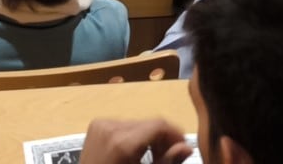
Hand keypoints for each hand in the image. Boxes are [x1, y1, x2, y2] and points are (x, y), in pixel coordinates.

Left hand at [80, 118, 194, 163]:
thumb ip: (167, 163)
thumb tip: (186, 147)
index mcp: (123, 142)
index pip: (159, 125)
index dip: (176, 135)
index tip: (182, 150)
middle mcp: (110, 127)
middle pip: (149, 123)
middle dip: (162, 140)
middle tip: (166, 159)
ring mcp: (101, 124)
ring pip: (138, 124)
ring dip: (149, 138)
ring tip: (150, 159)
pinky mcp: (96, 125)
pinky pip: (124, 125)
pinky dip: (134, 136)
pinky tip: (134, 154)